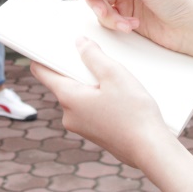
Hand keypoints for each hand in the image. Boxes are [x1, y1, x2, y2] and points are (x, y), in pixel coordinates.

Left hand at [30, 37, 170, 167]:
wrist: (151, 150)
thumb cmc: (133, 113)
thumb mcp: (114, 74)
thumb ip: (93, 55)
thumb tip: (79, 43)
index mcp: (68, 98)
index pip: (41, 72)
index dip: (43, 55)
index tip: (50, 44)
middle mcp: (69, 115)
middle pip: (63, 82)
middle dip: (77, 68)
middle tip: (95, 56)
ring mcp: (81, 127)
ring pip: (79, 95)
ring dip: (91, 84)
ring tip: (113, 78)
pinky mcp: (94, 133)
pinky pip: (89, 108)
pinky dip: (99, 98)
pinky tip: (119, 96)